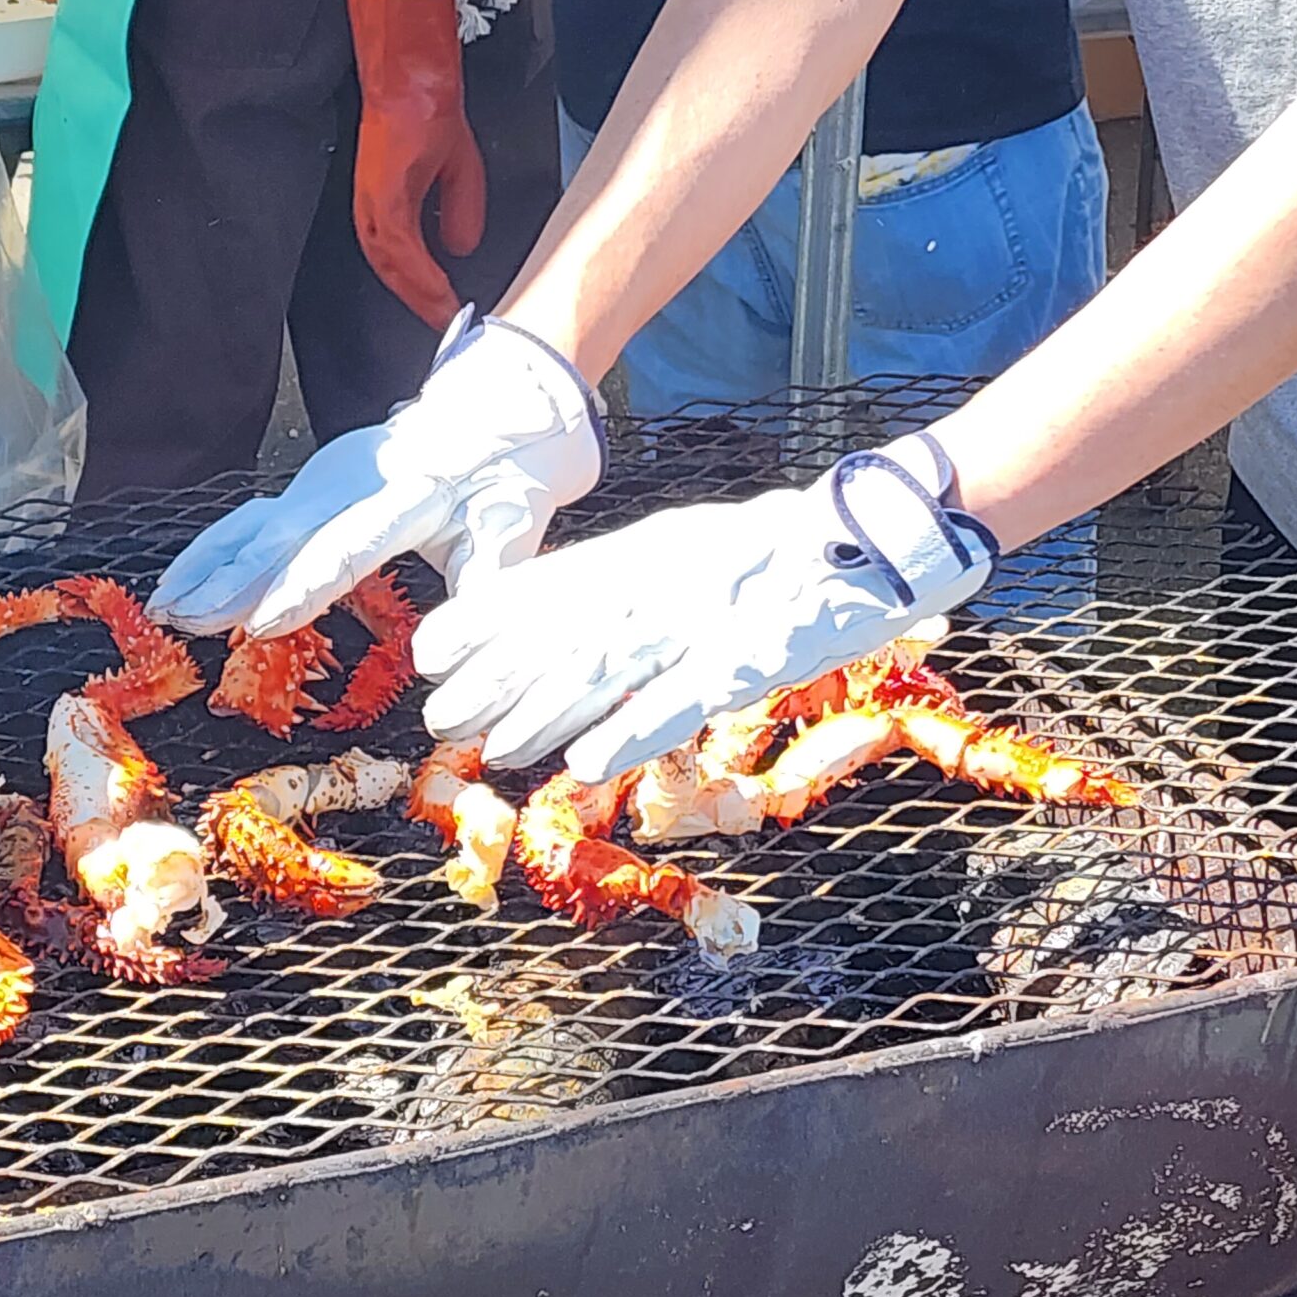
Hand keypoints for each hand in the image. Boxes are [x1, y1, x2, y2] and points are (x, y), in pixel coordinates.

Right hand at [150, 313, 602, 637]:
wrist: (490, 414)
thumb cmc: (503, 481)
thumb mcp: (511, 526)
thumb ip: (485, 579)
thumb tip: (453, 647)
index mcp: (407, 497)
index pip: (346, 548)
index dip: (302, 587)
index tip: (262, 622)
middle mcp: (351, 484)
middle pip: (280, 535)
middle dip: (228, 579)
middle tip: (183, 618)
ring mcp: (320, 480)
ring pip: (252, 524)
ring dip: (205, 566)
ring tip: (163, 607)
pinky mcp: (305, 485)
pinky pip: (247, 519)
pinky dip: (208, 551)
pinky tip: (175, 583)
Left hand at [348, 0, 483, 329]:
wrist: (415, 65)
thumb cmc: (427, 104)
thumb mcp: (457, 168)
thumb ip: (458, 210)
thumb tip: (462, 249)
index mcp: (390, 204)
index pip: (402, 263)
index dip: (424, 293)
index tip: (448, 317)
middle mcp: (376, 207)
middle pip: (393, 273)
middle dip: (422, 304)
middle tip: (448, 330)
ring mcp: (376, 200)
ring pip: (391, 267)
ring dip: (419, 297)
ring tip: (445, 318)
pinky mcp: (382, 191)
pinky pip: (397, 246)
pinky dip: (417, 274)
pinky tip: (438, 292)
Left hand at [416, 433, 996, 778]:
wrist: (869, 534)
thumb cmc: (767, 557)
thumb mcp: (674, 554)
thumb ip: (611, 582)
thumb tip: (532, 611)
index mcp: (641, 557)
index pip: (547, 588)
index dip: (485, 621)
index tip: (427, 650)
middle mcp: (658, 583)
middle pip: (565, 635)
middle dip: (498, 680)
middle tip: (441, 717)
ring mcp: (701, 620)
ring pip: (610, 672)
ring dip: (547, 714)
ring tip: (495, 748)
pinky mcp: (747, 657)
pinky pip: (680, 700)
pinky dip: (632, 731)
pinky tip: (586, 762)